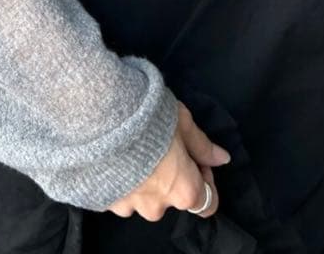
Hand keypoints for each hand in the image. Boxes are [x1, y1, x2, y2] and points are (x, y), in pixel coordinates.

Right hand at [107, 101, 230, 221]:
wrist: (100, 116)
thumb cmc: (150, 118)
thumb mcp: (183, 123)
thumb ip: (202, 146)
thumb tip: (223, 158)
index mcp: (183, 190)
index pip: (207, 203)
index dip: (205, 179)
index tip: (193, 156)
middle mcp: (157, 207)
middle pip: (172, 197)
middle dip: (170, 176)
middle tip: (160, 145)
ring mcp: (128, 207)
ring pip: (143, 196)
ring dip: (143, 179)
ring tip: (133, 148)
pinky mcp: (104, 201)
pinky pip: (118, 194)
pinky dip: (120, 179)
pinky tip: (115, 154)